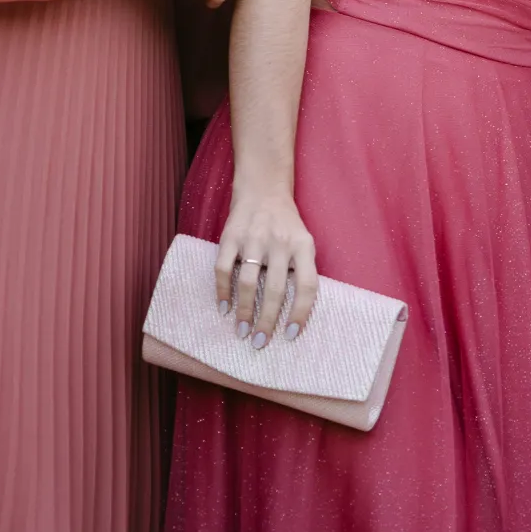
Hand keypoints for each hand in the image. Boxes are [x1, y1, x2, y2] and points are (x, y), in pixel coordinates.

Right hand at [215, 184, 319, 344]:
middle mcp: (280, 242)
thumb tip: (297, 314)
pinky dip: (222, 292)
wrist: (263, 188)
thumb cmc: (285, 224)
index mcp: (303, 245)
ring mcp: (254, 238)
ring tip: (241, 331)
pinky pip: (224, 269)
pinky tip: (224, 309)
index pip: (308, 285)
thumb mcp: (303, 241)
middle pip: (275, 289)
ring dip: (244, 312)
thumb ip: (302, 269)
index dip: (301, 313)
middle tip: (260, 343)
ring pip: (248, 283)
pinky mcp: (231, 236)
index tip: (291, 335)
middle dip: (267, 321)